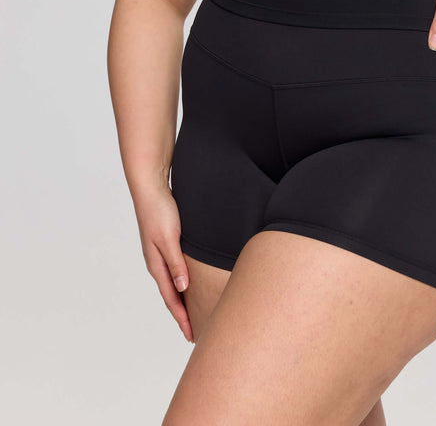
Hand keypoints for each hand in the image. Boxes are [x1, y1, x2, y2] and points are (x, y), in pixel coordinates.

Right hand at [132, 182, 193, 342]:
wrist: (151, 188)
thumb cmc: (160, 212)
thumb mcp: (170, 239)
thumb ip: (176, 263)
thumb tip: (183, 288)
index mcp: (157, 265)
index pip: (171, 298)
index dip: (182, 317)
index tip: (192, 335)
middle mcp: (157, 262)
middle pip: (171, 295)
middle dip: (182, 314)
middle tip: (195, 332)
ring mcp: (160, 253)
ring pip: (173, 283)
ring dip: (182, 299)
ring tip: (193, 313)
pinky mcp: (166, 243)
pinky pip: (175, 270)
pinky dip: (182, 282)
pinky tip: (189, 283)